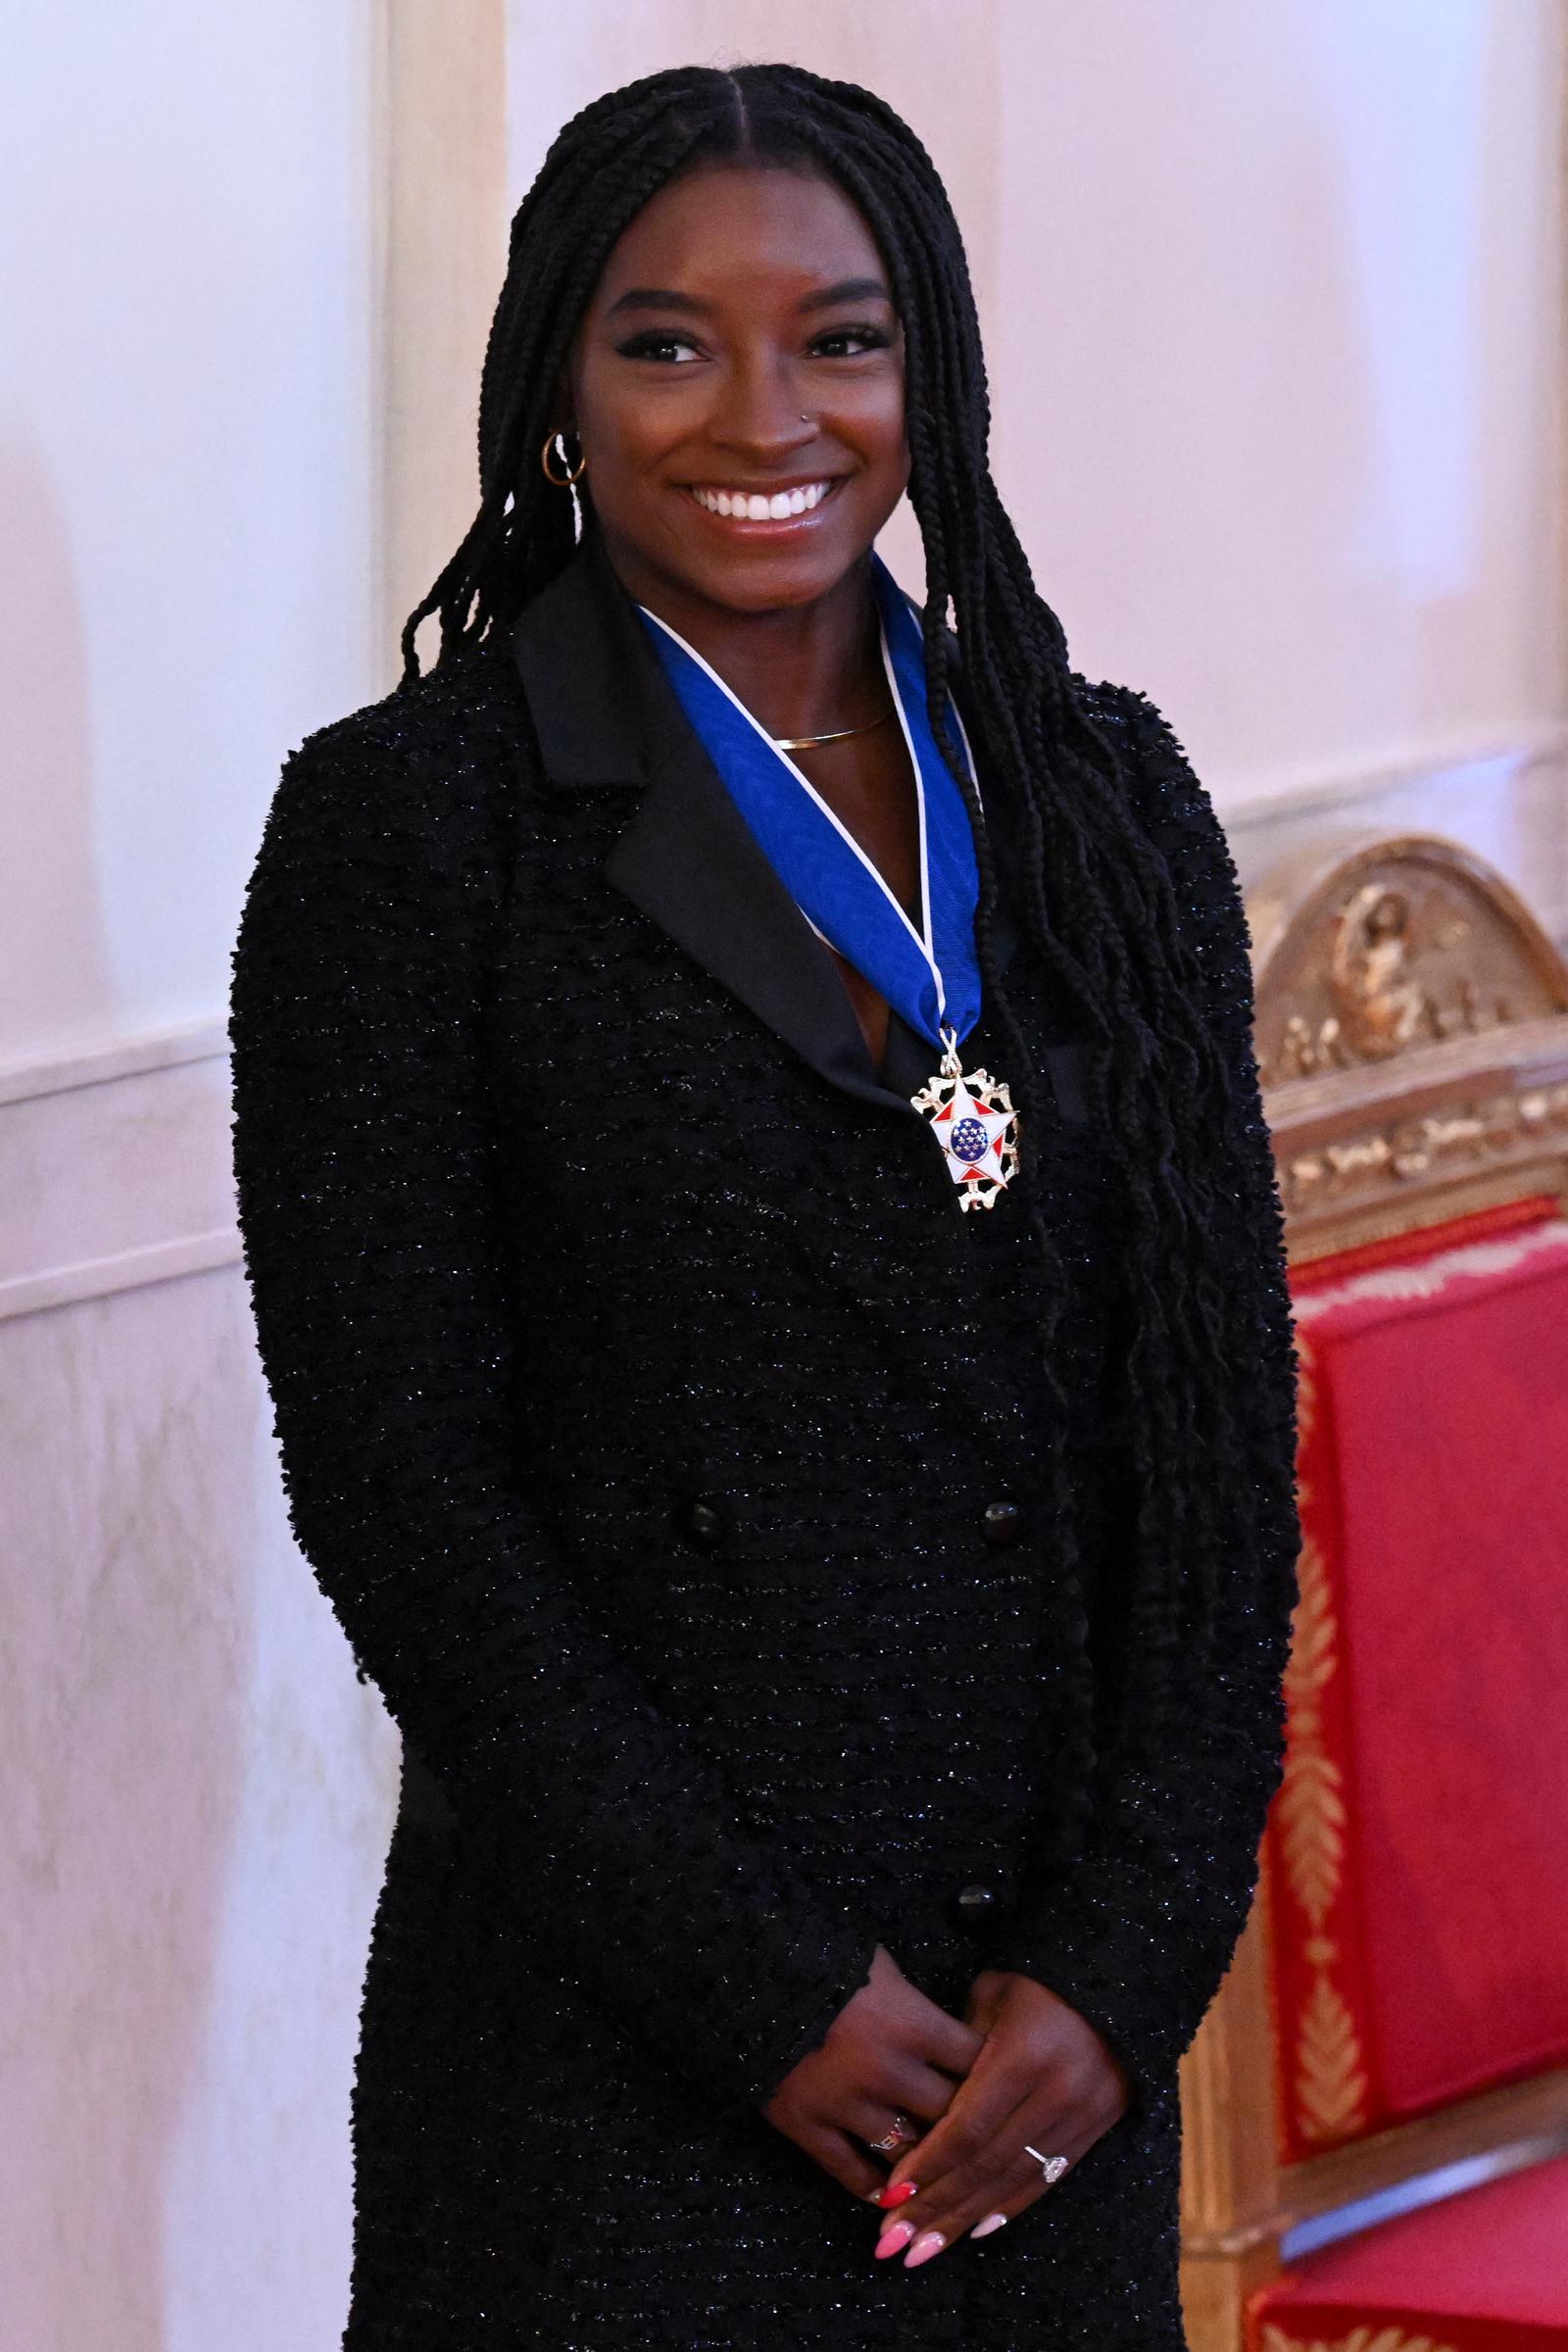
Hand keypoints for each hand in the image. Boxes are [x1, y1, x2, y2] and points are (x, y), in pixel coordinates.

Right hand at [762, 1945, 982, 2199]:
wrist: (744, 1968)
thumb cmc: (820, 1956)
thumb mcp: (880, 1965)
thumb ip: (915, 2000)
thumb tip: (947, 2025)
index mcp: (912, 2022)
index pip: (974, 2060)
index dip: (991, 2071)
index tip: (1002, 2081)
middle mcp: (888, 2070)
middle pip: (949, 2112)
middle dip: (966, 2122)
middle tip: (979, 2134)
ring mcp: (847, 2103)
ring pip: (905, 2149)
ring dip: (924, 2160)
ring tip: (939, 2171)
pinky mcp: (807, 2124)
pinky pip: (849, 2171)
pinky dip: (873, 2187)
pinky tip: (890, 2196)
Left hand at [871, 1969, 1129, 2267]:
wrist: (1112, 1983)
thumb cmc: (1034, 1983)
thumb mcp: (990, 1998)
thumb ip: (957, 2052)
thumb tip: (916, 2108)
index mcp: (1024, 2055)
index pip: (967, 2127)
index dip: (928, 2166)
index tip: (889, 2198)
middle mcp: (1058, 2093)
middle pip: (986, 2165)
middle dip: (936, 2207)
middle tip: (893, 2243)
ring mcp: (1083, 2116)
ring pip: (1013, 2181)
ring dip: (965, 2221)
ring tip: (921, 2253)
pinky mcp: (1098, 2129)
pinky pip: (1046, 2179)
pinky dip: (1007, 2208)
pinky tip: (975, 2231)